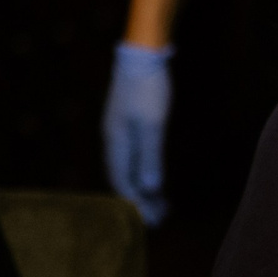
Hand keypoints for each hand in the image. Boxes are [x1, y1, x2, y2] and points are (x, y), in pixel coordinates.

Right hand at [104, 42, 172, 225]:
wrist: (142, 54)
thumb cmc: (148, 88)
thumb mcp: (152, 124)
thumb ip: (150, 156)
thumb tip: (148, 188)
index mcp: (116, 142)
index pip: (122, 181)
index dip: (135, 203)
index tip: (151, 221)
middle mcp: (115, 139)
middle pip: (125, 178)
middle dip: (141, 201)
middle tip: (159, 221)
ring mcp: (121, 131)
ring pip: (131, 168)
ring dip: (145, 188)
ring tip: (163, 206)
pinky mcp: (131, 124)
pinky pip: (136, 156)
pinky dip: (146, 171)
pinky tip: (157, 180)